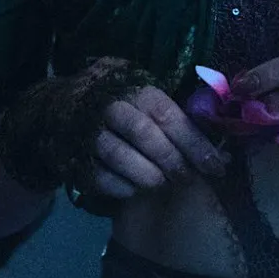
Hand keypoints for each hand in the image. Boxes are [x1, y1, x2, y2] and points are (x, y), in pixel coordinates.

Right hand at [86, 83, 230, 198]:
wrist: (58, 107)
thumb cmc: (120, 103)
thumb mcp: (145, 97)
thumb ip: (177, 119)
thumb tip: (220, 150)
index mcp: (134, 88)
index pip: (168, 113)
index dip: (193, 141)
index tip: (215, 164)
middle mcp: (109, 105)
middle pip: (143, 133)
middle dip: (171, 159)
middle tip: (187, 178)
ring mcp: (86, 130)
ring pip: (118, 154)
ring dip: (146, 174)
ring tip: (160, 183)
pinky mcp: (72, 155)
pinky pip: (98, 176)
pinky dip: (120, 186)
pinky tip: (134, 189)